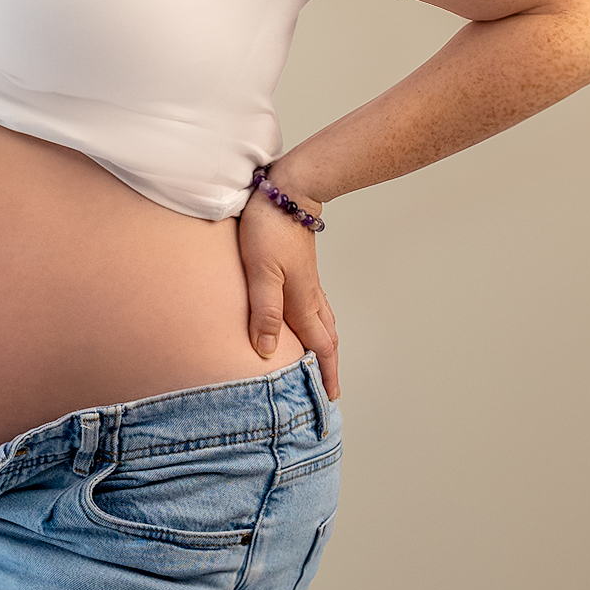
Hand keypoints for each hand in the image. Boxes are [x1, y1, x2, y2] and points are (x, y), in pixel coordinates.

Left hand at [237, 185, 338, 399]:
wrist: (288, 190)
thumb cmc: (268, 227)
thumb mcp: (259, 271)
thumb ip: (264, 311)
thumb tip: (268, 352)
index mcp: (302, 301)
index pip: (318, 346)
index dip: (323, 373)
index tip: (329, 399)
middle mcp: (310, 295)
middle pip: (326, 337)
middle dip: (329, 365)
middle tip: (330, 391)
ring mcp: (308, 281)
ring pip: (324, 321)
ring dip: (326, 345)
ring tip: (324, 362)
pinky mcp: (302, 269)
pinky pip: (317, 305)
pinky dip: (319, 323)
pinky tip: (311, 320)